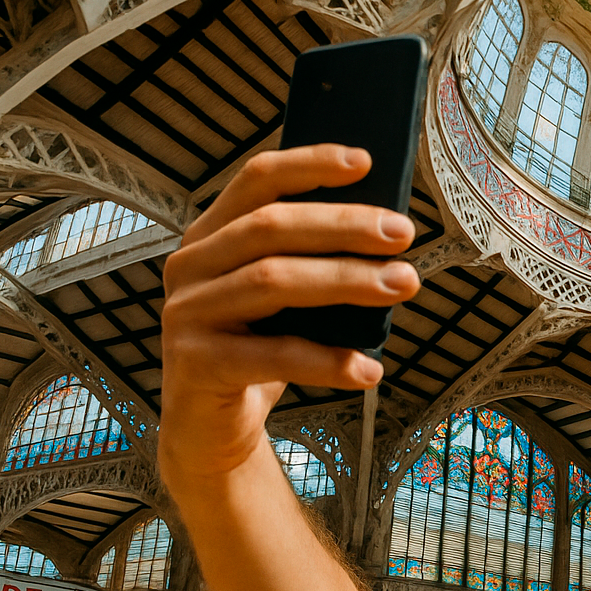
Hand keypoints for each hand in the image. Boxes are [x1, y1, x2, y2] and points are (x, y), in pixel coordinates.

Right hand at [159, 144, 419, 483]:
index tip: (365, 161)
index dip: (309, 165)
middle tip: (402, 234)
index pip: (256, 181)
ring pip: (274, 281)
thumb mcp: (281, 301)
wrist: (210, 429)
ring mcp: (186, 314)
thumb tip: (385, 234)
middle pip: (270, 228)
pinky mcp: (196, 365)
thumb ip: (310, 264)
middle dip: (344, 226)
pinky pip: (273, 356)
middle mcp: (190, 266)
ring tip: (403, 285)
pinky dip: (327, 362)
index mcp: (210, 237)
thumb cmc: (257, 353)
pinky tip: (368, 369)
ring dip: (347, 281)